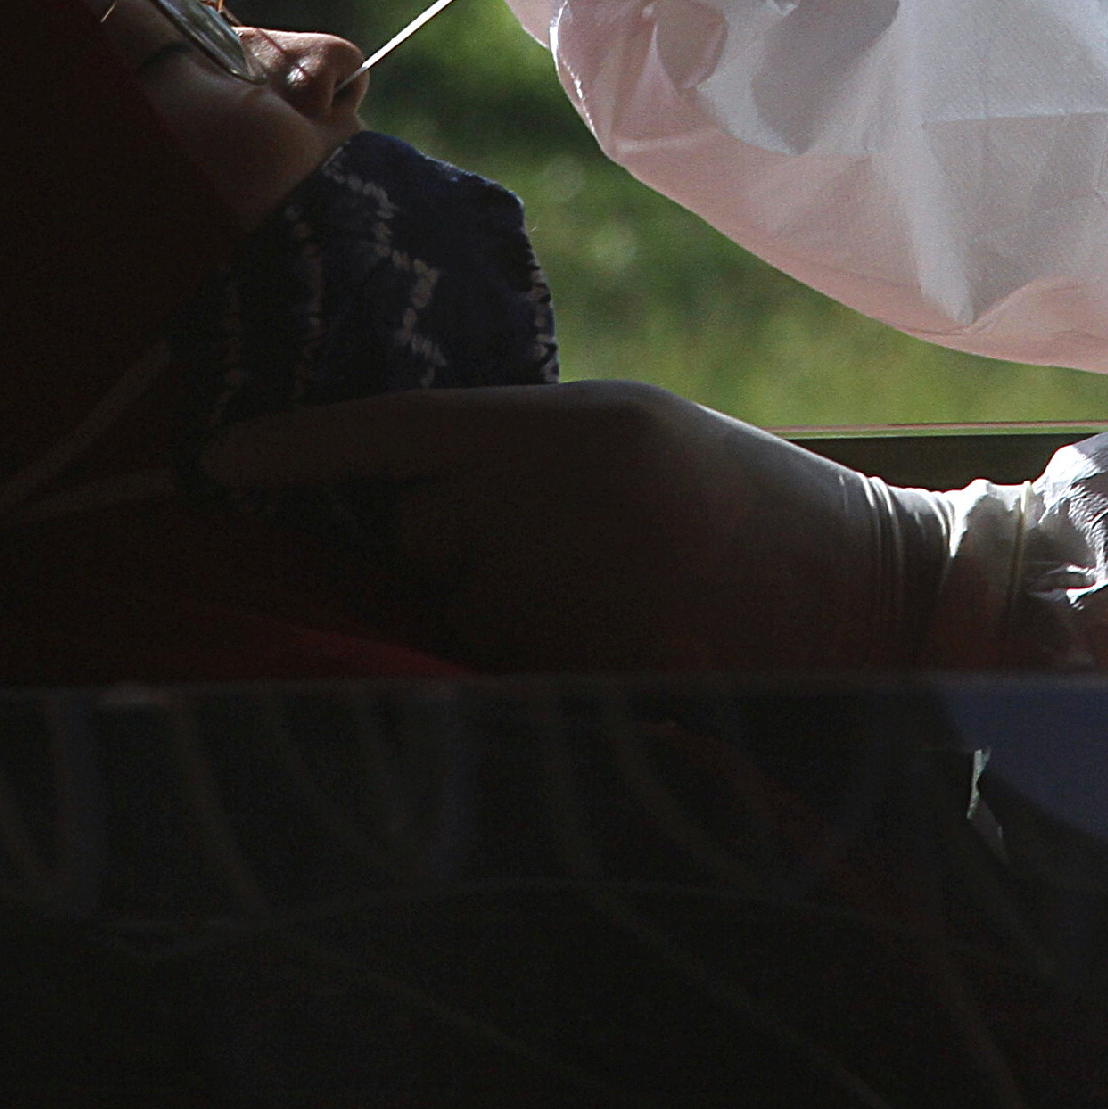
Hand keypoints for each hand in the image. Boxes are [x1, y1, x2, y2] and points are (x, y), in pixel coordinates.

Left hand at [199, 381, 946, 670]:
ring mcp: (578, 599)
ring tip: (627, 600)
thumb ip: (528, 457)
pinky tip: (628, 653)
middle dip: (463, 547)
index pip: (400, 431)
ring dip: (508, 615)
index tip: (218, 459)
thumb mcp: (641, 440)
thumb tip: (406, 495)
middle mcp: (561, 506)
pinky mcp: (599, 681)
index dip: (300, 447)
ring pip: (462, 610)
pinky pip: (507, 679)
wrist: (889, 596)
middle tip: (589, 550)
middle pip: (421, 531)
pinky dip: (540, 673)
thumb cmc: (753, 512)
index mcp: (577, 427)